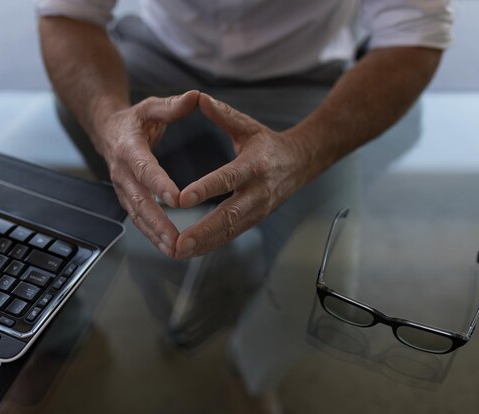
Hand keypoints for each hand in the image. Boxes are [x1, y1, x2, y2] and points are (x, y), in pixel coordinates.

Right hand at [98, 90, 199, 256]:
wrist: (107, 131)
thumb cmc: (134, 120)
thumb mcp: (151, 107)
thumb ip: (172, 105)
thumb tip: (195, 97)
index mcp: (129, 148)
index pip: (145, 168)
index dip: (159, 184)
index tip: (177, 198)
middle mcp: (123, 172)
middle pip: (140, 201)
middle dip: (158, 222)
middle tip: (176, 239)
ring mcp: (123, 188)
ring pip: (137, 216)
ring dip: (155, 235)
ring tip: (174, 250)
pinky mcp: (126, 198)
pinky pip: (138, 220)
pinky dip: (151, 235)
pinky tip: (167, 248)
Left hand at [174, 93, 316, 258]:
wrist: (299, 163)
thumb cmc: (268, 144)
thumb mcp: (248, 125)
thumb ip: (223, 114)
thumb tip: (199, 98)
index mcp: (255, 165)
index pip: (228, 179)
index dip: (206, 189)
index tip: (182, 199)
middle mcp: (257, 192)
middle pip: (229, 215)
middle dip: (202, 231)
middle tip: (179, 242)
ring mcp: (257, 210)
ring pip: (229, 231)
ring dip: (204, 244)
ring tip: (179, 251)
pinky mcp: (254, 220)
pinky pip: (231, 235)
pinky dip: (211, 245)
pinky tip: (191, 252)